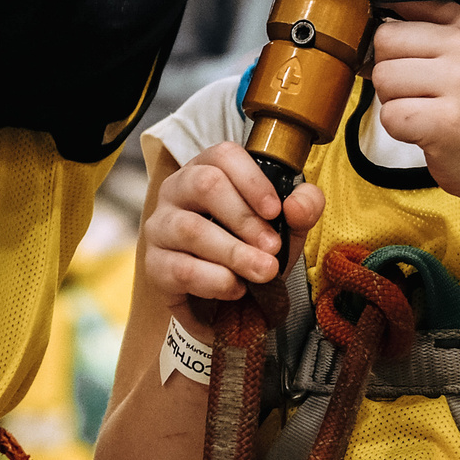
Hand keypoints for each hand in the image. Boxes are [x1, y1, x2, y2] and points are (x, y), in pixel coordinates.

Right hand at [142, 141, 324, 317]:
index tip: (274, 210)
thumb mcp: (287, 226)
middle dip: (245, 218)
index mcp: (208, 169)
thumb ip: (304, 207)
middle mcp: (177, 191)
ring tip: (263, 272)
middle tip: (273, 248)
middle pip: (204, 185)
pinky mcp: (155, 265)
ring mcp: (161, 226)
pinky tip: (235, 287)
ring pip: (191, 229)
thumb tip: (295, 205)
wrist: (230, 303)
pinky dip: (215, 281)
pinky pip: (181, 269)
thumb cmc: (252, 249)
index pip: (223, 156)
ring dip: (234, 253)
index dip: (251, 180)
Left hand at [370, 0, 459, 203]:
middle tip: (421, 94)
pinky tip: (426, 132)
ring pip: (383, 78)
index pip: (399, 10)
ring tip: (426, 112)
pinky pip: (390, 115)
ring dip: (394, 102)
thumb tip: (378, 7)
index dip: (394, 43)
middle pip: (384, 43)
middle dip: (391, 72)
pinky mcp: (446, 123)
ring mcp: (459, 85)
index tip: (413, 63)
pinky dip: (399, 129)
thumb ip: (428, 26)